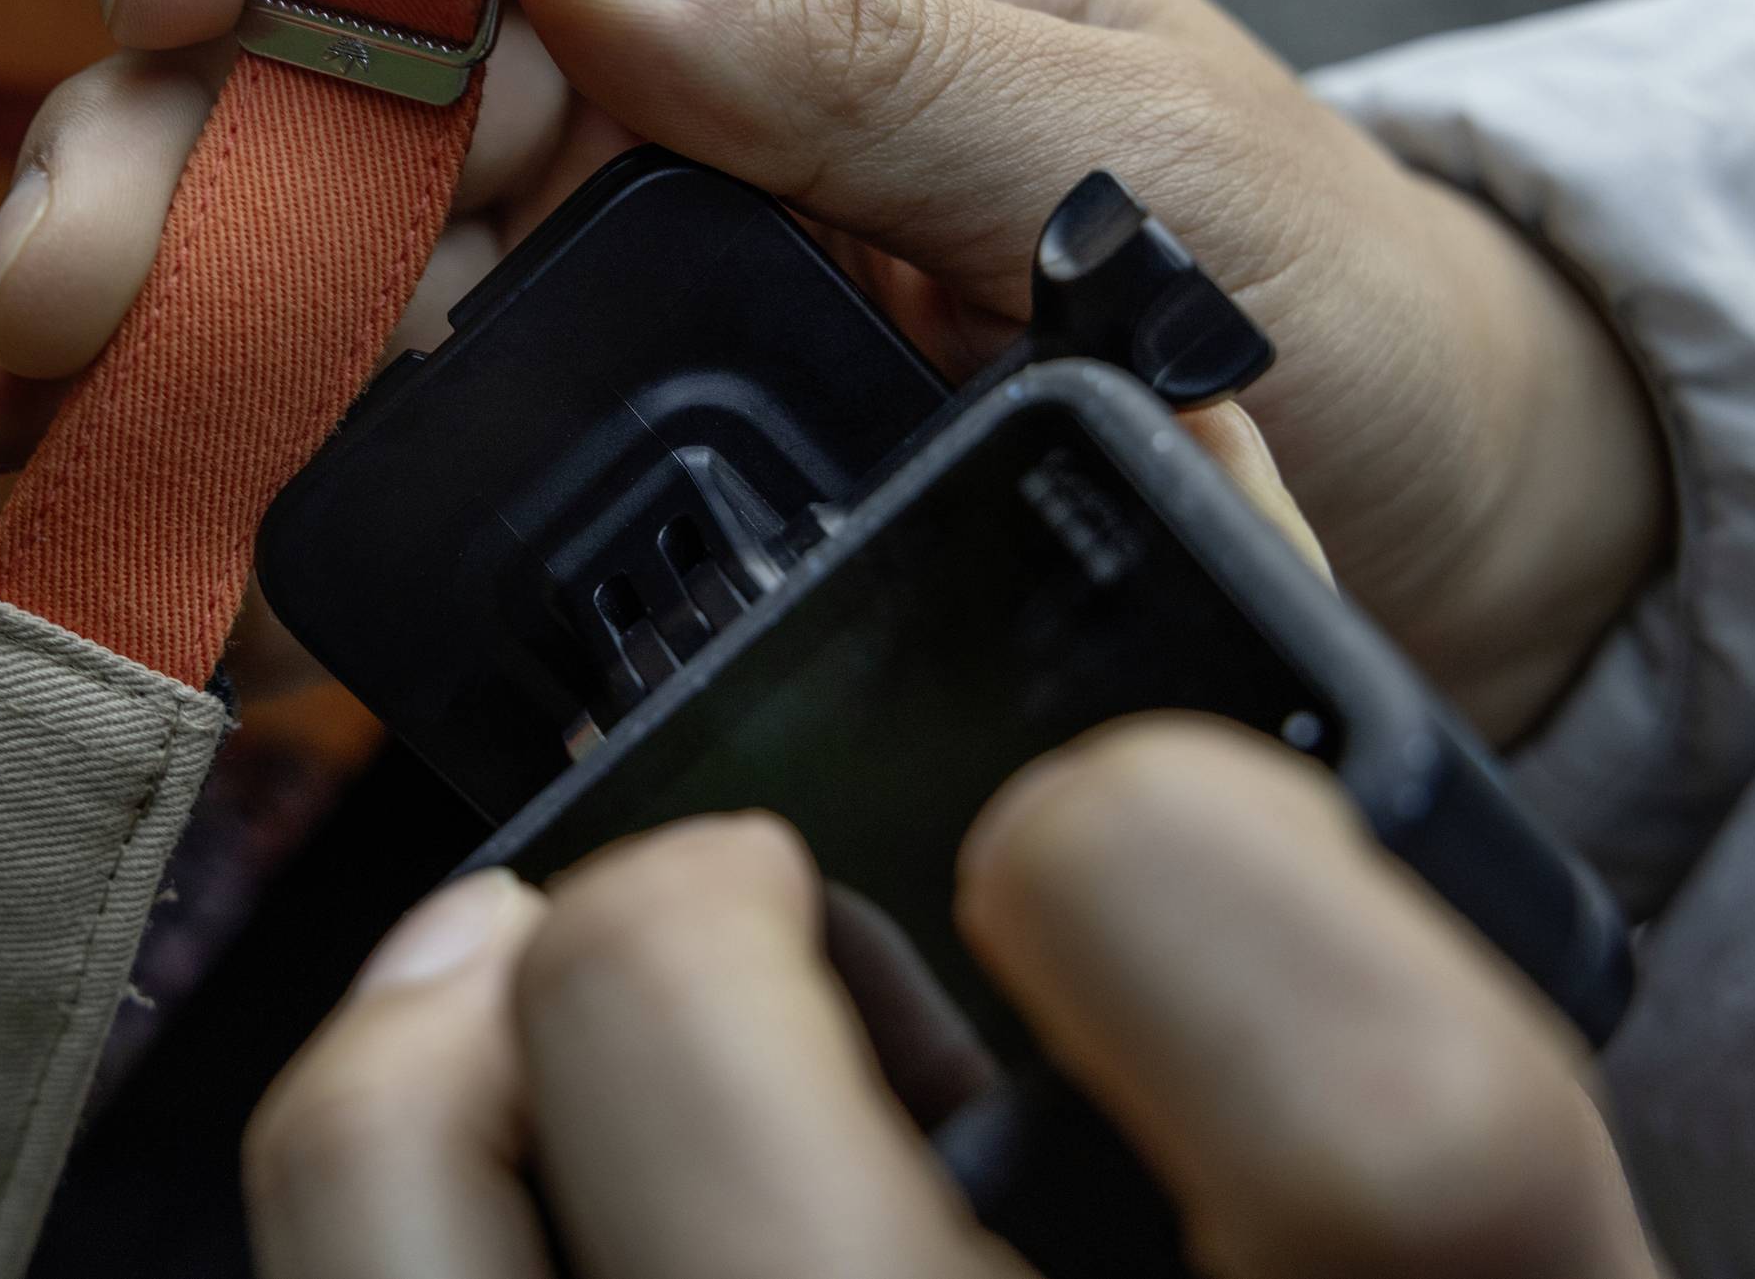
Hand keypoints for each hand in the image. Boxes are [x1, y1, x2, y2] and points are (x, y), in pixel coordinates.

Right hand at [0, 0, 1662, 735]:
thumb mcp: (1121, 139)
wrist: (1425, 525)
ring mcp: (581, 274)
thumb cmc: (1314, 282)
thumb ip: (853, 39)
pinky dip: (191, 477)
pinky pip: (356, 443)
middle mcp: (630, 82)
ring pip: (283, 249)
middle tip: (58, 288)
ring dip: (84, 308)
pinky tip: (31, 505)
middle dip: (159, 154)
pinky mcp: (570, 455)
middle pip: (321, 63)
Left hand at [242, 717, 1658, 1278]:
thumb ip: (1344, 996)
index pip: (1385, 1128)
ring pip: (436, 1268)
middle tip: (723, 882)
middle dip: (688, 922)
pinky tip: (441, 1124)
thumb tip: (1176, 547)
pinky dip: (369, 1173)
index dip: (1200, 870)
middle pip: (773, 1181)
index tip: (1089, 810)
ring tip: (510, 972)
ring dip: (423, 1051)